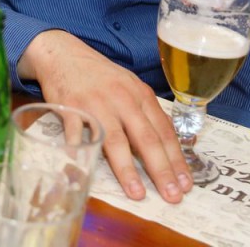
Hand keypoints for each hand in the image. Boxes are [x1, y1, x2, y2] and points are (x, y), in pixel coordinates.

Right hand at [20, 31, 191, 202]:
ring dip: (127, 170)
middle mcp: (122, 99)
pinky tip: (85, 172)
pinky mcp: (70, 107)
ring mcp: (96, 104)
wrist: (64, 54)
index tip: (185, 184)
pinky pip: (76, 134)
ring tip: (138, 193)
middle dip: (161, 170)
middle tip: (172, 196)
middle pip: (146, 138)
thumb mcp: (130, 87)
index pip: (164, 131)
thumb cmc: (100, 77)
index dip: (176, 159)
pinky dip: (81, 153)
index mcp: (140, 95)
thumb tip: (166, 145)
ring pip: (115, 140)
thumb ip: (146, 113)